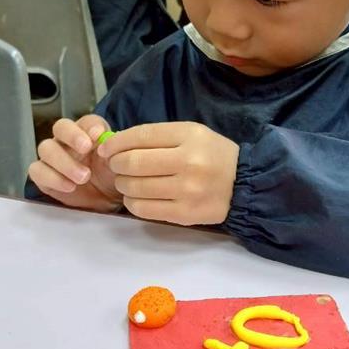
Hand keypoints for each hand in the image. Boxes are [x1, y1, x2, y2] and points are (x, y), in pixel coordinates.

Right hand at [28, 115, 121, 211]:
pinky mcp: (43, 175)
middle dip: (72, 136)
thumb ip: (115, 150)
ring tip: (84, 177)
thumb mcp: (119, 162)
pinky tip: (70, 187)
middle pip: (61, 127)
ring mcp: (52, 156)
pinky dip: (52, 178)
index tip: (98, 134)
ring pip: (46, 148)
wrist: (105, 199)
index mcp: (89, 133)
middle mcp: (67, 140)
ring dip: (64, 162)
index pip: (86, 121)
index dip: (90, 126)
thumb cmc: (111, 175)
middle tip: (86, 149)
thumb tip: (109, 139)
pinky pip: (37, 171)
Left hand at [99, 122, 239, 225]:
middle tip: (116, 166)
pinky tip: (137, 196)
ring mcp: (186, 191)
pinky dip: (132, 201)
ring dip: (123, 184)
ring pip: (135, 187)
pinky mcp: (184, 214)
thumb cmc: (212, 155)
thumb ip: (157, 137)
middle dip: (116, 164)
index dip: (117, 142)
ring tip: (127, 181)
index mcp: (190, 136)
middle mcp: (188, 162)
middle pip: (133, 162)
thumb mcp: (191, 134)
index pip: (141, 136)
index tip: (106, 149)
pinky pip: (143, 209)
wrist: (242, 184)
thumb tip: (115, 144)